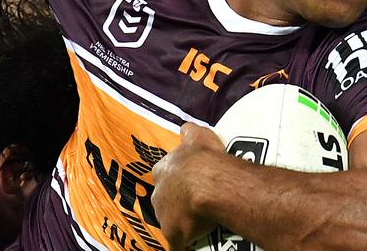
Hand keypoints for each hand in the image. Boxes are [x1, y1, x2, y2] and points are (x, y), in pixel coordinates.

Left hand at [152, 123, 223, 249]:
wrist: (208, 184)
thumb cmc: (203, 158)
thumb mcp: (197, 135)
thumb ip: (188, 131)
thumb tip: (184, 127)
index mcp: (163, 170)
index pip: (164, 173)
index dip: (175, 177)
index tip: (185, 180)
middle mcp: (158, 193)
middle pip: (164, 197)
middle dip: (174, 200)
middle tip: (192, 200)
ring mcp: (164, 215)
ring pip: (169, 219)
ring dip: (180, 220)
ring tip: (197, 220)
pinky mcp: (173, 234)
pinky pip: (177, 242)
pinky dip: (182, 243)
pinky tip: (190, 243)